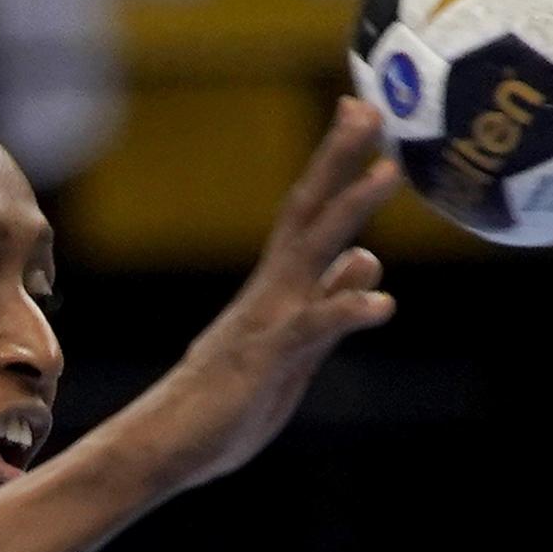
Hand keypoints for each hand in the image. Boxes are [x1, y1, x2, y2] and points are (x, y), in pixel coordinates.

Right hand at [134, 98, 399, 490]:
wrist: (165, 445)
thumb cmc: (222, 408)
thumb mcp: (293, 352)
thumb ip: (328, 307)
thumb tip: (364, 259)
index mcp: (275, 290)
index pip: (310, 215)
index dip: (337, 166)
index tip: (361, 116)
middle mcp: (271, 292)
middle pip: (310, 211)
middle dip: (341, 159)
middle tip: (372, 105)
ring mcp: (269, 321)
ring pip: (313, 252)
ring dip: (350, 208)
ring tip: (387, 170)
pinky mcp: (268, 360)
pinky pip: (312, 329)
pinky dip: (346, 311)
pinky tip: (383, 307)